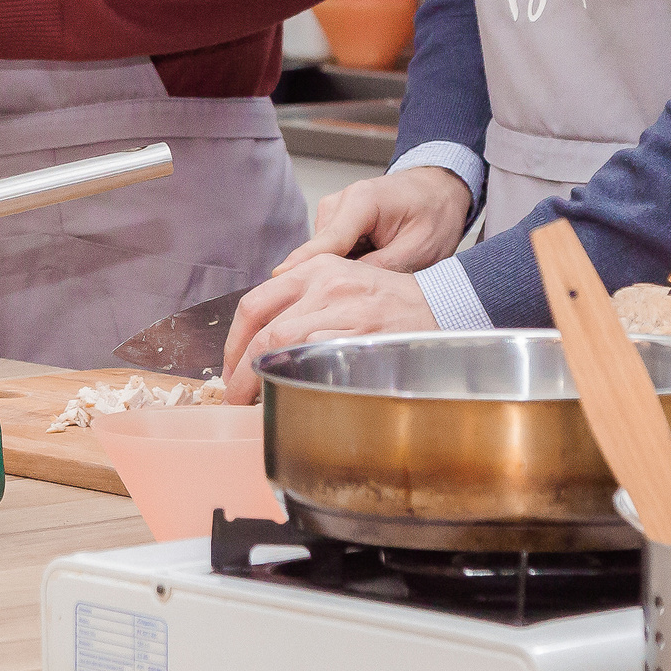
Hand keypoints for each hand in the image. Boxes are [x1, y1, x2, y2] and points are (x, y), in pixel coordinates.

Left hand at [220, 255, 437, 403]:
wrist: (441, 306)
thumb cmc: (392, 303)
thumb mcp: (345, 283)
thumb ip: (305, 301)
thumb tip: (262, 341)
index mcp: (317, 268)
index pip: (255, 302)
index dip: (233, 341)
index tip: (228, 366)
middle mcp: (326, 282)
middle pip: (261, 325)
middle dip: (237, 367)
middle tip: (231, 395)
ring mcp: (343, 308)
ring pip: (279, 342)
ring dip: (257, 377)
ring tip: (250, 402)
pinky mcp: (360, 333)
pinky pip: (312, 357)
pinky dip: (291, 378)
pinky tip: (286, 395)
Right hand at [272, 167, 470, 275]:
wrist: (440, 190)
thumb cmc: (434, 213)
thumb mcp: (418, 249)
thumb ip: (380, 269)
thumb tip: (345, 292)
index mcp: (361, 201)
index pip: (327, 241)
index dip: (304, 266)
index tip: (279, 282)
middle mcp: (339, 204)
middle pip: (319, 253)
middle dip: (332, 281)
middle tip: (358, 304)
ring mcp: (332, 213)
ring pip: (323, 258)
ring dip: (342, 275)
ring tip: (375, 281)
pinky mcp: (333, 225)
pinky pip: (330, 254)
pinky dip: (345, 268)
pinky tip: (369, 271)